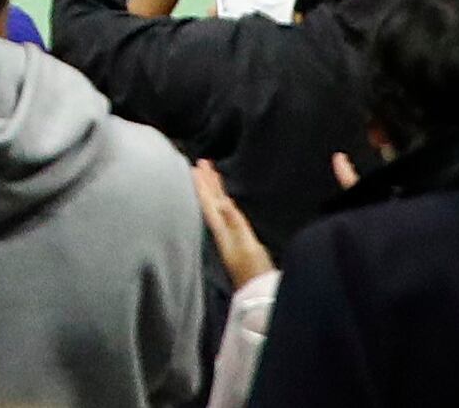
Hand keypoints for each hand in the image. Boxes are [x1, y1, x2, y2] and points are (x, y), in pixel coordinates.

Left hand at [193, 158, 274, 289]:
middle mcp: (222, 232)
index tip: (197, 166)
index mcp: (221, 230)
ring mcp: (230, 238)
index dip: (203, 185)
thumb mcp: (246, 245)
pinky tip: (226, 202)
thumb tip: (222, 201)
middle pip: (211, 203)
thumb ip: (234, 223)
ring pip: (218, 208)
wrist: (261, 294)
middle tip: (202, 163)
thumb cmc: (254, 270)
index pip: (209, 203)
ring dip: (214, 191)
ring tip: (211, 176)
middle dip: (207, 183)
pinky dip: (224, 203)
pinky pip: (226, 215)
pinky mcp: (239, 242)